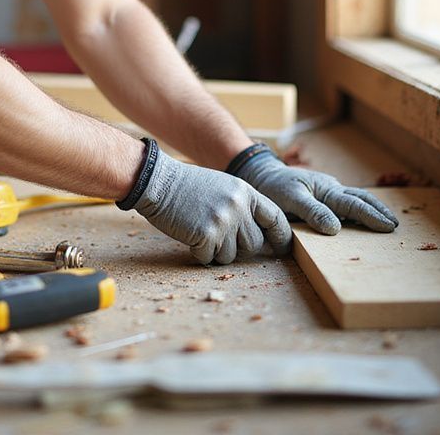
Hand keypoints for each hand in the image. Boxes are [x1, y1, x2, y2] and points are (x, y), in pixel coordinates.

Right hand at [133, 149, 291, 264]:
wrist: (158, 182)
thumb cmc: (188, 187)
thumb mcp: (223, 187)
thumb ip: (243, 207)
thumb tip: (260, 237)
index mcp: (245, 192)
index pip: (275, 218)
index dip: (281, 237)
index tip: (281, 249)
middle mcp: (238, 207)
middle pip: (254, 245)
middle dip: (238, 248)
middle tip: (219, 236)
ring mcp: (223, 221)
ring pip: (231, 256)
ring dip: (216, 251)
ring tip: (200, 229)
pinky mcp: (206, 235)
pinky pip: (209, 259)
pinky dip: (198, 252)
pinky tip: (189, 233)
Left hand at [232, 147, 398, 234]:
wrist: (262, 176)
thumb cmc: (274, 187)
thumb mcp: (290, 199)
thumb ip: (312, 212)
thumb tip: (336, 229)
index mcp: (326, 189)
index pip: (354, 205)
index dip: (371, 216)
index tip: (388, 227)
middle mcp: (331, 189)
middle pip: (361, 199)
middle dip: (379, 211)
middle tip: (396, 225)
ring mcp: (328, 193)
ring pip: (355, 200)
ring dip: (372, 210)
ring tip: (388, 223)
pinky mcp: (323, 198)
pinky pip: (345, 204)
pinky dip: (359, 211)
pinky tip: (363, 222)